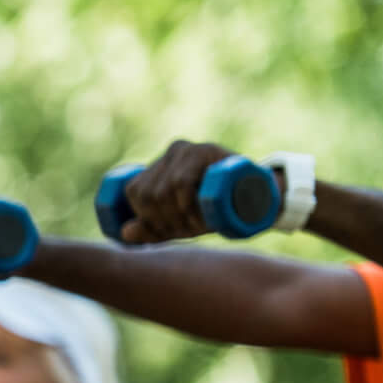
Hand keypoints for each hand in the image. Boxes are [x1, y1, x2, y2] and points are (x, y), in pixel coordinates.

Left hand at [117, 139, 239, 244]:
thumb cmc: (214, 210)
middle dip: (162, 221)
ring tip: (197, 225)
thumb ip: (151, 229)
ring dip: (177, 216)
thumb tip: (124, 233)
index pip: (133, 192)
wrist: (258, 200)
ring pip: (162, 190)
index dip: (145, 217)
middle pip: (147, 193)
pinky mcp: (207, 151)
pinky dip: (186, 205)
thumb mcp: (179, 224)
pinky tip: (200, 218)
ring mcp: (189, 149)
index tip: (166, 232)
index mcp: (158, 166)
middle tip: (186, 230)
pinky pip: (181, 182)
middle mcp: (171, 153)